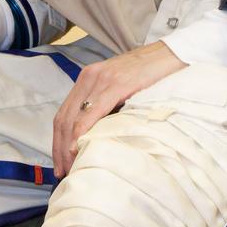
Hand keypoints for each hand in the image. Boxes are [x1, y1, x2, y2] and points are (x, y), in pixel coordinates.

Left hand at [51, 41, 184, 176]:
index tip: (60, 162)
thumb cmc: (147, 74)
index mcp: (87, 78)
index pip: (63, 114)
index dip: (57, 141)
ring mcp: (101, 79)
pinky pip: (93, 111)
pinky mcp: (116, 84)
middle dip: (60, 148)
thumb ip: (104, 105)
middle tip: (62, 172)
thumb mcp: (118, 88)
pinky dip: (82, 130)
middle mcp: (89, 77)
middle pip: (64, 118)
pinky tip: (78, 146)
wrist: (169, 54)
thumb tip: (94, 137)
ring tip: (70, 166)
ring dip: (68, 145)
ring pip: (74, 117)